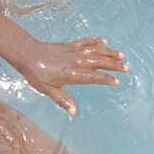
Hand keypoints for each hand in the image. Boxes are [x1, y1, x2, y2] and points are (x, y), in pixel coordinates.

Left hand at [10, 37, 126, 115]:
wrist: (27, 53)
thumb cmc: (35, 74)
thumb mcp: (47, 90)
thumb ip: (62, 100)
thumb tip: (74, 112)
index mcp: (70, 73)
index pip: (92, 77)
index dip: (105, 79)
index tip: (116, 81)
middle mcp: (74, 61)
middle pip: (98, 62)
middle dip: (113, 65)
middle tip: (126, 68)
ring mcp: (72, 51)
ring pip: (95, 50)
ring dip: (109, 52)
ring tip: (122, 55)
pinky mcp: (69, 45)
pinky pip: (85, 42)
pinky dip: (95, 41)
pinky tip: (104, 42)